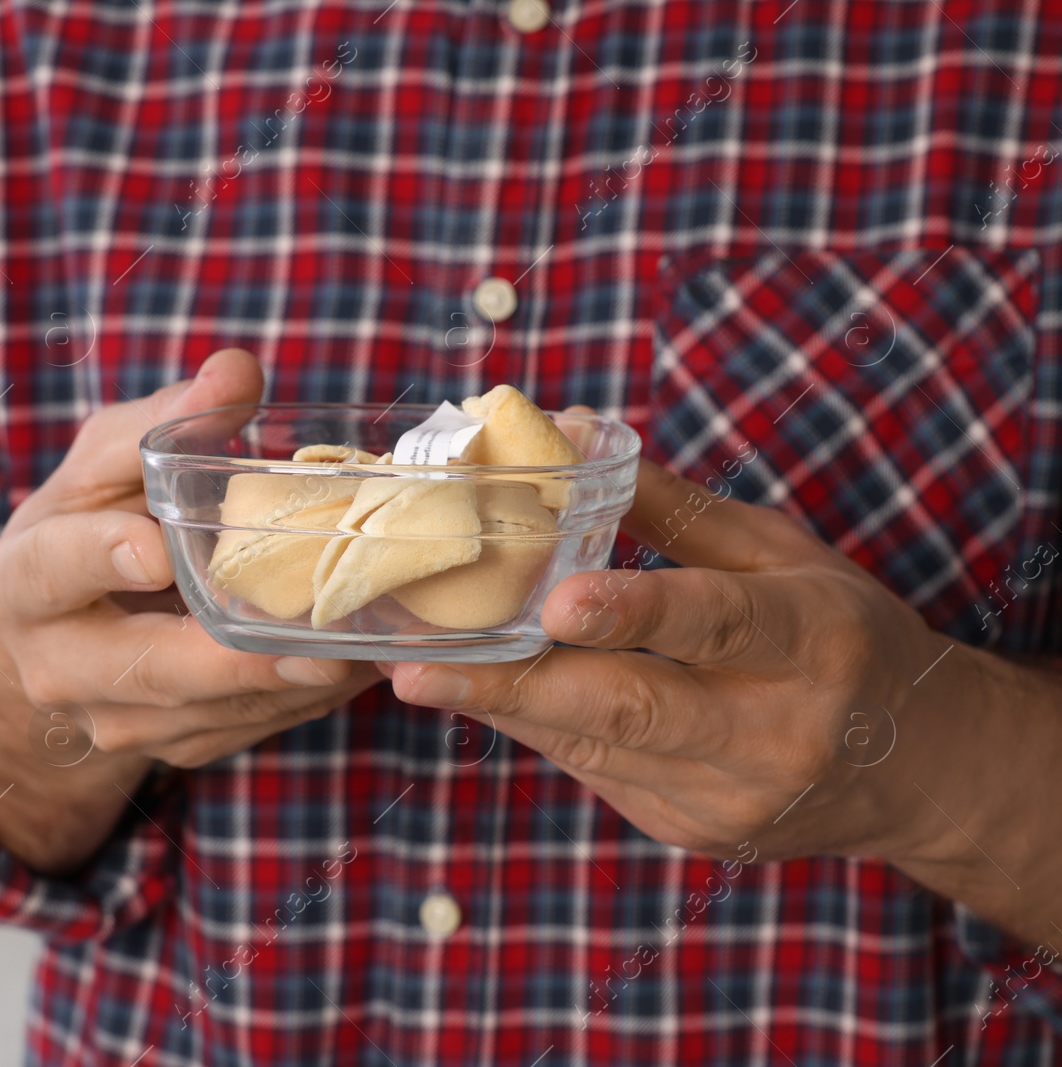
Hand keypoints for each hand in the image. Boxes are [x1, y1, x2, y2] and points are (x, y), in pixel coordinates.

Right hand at [0, 350, 376, 872]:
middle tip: (316, 643)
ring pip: (210, 711)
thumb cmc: (92, 518)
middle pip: (147, 669)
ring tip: (365, 647)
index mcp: (21, 584)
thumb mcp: (109, 460)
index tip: (153, 550)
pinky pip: (244, 729)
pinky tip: (354, 662)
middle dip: (234, 660)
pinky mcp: (171, 747)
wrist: (69, 624)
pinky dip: (300, 698)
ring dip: (290, 682)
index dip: (99, 559)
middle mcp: (55, 668)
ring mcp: (112, 722)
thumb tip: (235, 371)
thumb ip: (164, 418)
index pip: (53, 571)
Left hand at [385, 457, 1019, 874]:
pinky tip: (495, 694)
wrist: (917, 771)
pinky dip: (543, 727)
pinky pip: (596, 772)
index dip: (634, 612)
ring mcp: (729, 797)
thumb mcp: (784, 556)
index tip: (554, 602)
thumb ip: (678, 511)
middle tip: (419, 669)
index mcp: (811, 640)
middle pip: (627, 709)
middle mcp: (773, 731)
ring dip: (504, 705)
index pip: (713, 624)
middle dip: (512, 688)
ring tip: (424, 671)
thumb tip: (580, 435)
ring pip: (594, 746)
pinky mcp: (692, 831)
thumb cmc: (843, 638)